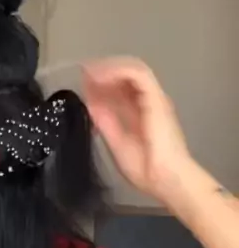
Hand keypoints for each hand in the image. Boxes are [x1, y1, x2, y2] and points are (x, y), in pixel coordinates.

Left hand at [82, 57, 193, 202]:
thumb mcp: (116, 142)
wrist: (165, 179)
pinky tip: (100, 76)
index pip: (121, 90)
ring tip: (90, 72)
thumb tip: (91, 103)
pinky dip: (117, 71)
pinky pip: (137, 74)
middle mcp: (148, 102)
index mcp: (140, 114)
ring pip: (133, 69)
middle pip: (127, 76)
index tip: (83, 83)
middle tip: (84, 72)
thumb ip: (105, 122)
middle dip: (104, 71)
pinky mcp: (156, 97)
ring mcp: (154, 98)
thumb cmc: (145, 169)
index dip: (102, 84)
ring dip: (109, 68)